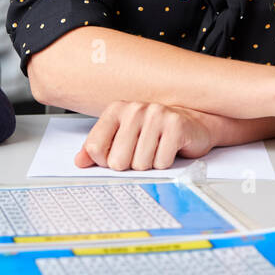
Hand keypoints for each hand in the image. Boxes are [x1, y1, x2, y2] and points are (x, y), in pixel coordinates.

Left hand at [74, 101, 215, 170]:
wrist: (195, 124)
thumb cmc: (156, 132)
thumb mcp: (123, 137)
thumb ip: (99, 148)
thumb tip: (79, 162)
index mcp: (117, 110)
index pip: (95, 148)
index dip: (106, 161)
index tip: (119, 154)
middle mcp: (135, 109)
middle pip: (117, 161)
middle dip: (131, 165)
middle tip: (143, 152)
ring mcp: (156, 115)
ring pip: (140, 164)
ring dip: (150, 164)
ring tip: (157, 149)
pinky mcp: (176, 126)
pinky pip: (161, 162)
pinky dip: (165, 163)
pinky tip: (170, 149)